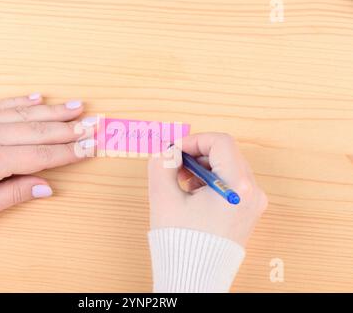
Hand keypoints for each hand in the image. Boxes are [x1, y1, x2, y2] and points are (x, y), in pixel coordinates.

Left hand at [0, 94, 94, 224]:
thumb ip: (15, 194)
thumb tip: (46, 188)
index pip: (42, 156)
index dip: (69, 153)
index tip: (90, 147)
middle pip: (39, 131)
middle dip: (70, 128)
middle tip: (93, 123)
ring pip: (25, 113)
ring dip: (53, 110)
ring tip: (77, 105)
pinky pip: (2, 104)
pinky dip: (22, 100)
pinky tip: (39, 96)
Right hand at [148, 133, 267, 246]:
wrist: (195, 276)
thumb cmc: (182, 242)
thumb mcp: (163, 197)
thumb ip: (162, 165)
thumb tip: (167, 152)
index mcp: (237, 186)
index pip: (220, 142)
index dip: (194, 140)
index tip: (176, 151)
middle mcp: (252, 193)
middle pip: (226, 154)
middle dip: (197, 155)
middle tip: (176, 166)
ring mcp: (253, 203)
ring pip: (229, 167)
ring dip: (203, 168)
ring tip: (182, 183)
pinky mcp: (248, 211)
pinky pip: (231, 183)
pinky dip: (211, 181)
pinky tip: (193, 195)